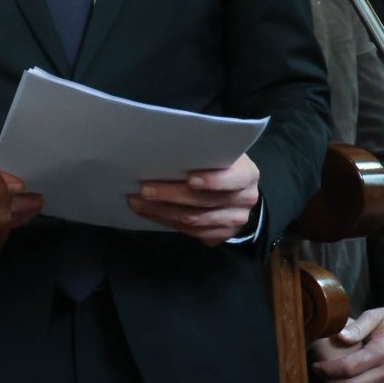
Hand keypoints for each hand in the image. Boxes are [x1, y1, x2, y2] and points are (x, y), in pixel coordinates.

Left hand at [127, 153, 259, 245]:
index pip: (233, 179)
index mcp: (247, 174)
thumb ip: (202, 152)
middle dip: (171, 195)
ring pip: (194, 220)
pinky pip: (191, 233)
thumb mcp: (217, 152)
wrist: (235, 188)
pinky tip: (148, 212)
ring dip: (161, 211)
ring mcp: (234, 220)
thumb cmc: (218, 163)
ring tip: (136, 201)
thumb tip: (165, 147)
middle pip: (205, 201)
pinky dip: (166, 222)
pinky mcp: (221, 235)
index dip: (213, 180)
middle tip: (144, 189)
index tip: (190, 179)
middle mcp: (245, 199)